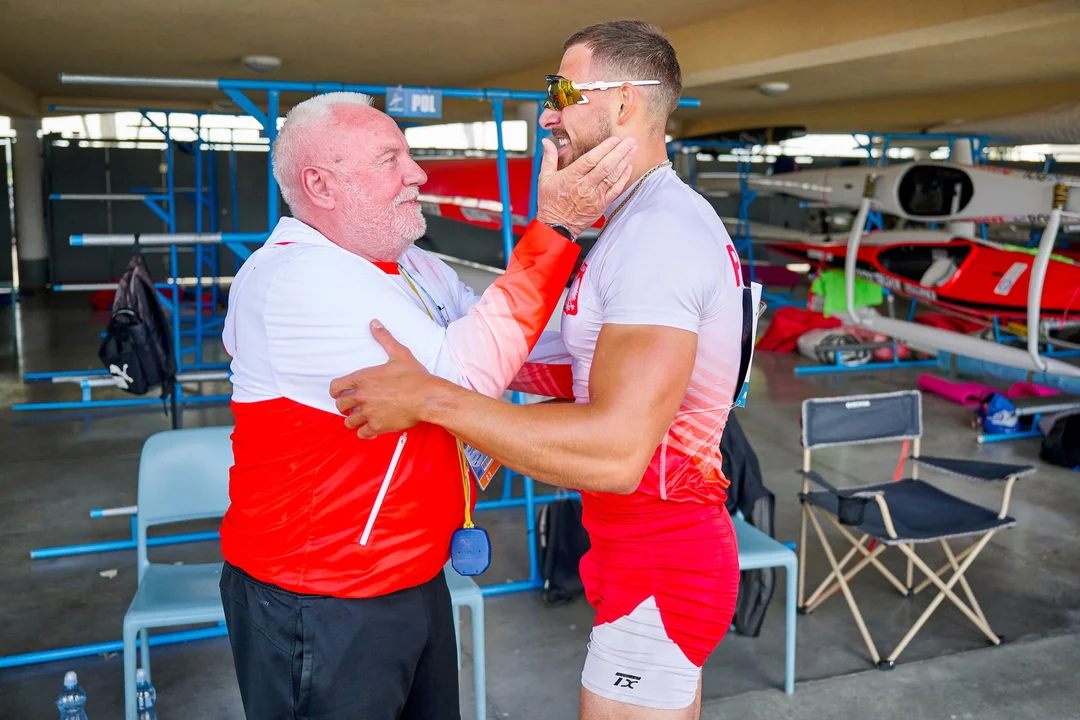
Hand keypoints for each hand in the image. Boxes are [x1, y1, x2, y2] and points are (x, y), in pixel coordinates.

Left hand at [329, 320, 439, 438]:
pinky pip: (362, 433)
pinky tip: (369, 429)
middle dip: (344, 406)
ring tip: (359, 418)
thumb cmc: (414, 377)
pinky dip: (364, 432)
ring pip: (349, 422)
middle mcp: (361, 397)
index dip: (335, 391)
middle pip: (340, 406)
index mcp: (363, 378)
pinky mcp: (377, 426)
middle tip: (351, 407)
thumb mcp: (399, 354)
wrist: (427, 397)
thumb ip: (384, 338)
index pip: (336, 387)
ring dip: (353, 420)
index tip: (338, 394)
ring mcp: (368, 413)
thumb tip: (374, 323)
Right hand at [535, 136, 636, 236]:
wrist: (556, 226)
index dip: (604, 148)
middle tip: (629, 141)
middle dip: (619, 152)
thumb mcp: (544, 178)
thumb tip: (546, 141)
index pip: (590, 159)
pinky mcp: (601, 205)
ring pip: (612, 176)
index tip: (614, 140)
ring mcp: (594, 196)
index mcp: (571, 177)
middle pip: (605, 166)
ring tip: (632, 149)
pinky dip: (623, 178)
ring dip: (624, 161)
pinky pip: (615, 190)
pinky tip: (628, 167)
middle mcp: (584, 186)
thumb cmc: (550, 202)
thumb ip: (548, 158)